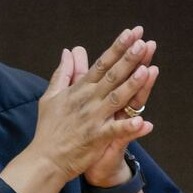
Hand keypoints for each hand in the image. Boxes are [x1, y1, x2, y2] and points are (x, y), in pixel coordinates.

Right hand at [26, 27, 155, 184]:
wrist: (45, 158)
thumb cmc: (48, 127)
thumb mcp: (51, 96)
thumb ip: (63, 73)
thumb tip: (68, 51)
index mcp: (79, 90)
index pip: (101, 64)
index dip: (116, 48)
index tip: (130, 33)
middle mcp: (88, 101)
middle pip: (112, 76)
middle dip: (128, 59)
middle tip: (142, 42)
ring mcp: (93, 119)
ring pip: (116, 98)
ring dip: (132, 85)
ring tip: (147, 70)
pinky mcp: (96, 138)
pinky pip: (115, 131)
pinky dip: (129, 127)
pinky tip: (144, 122)